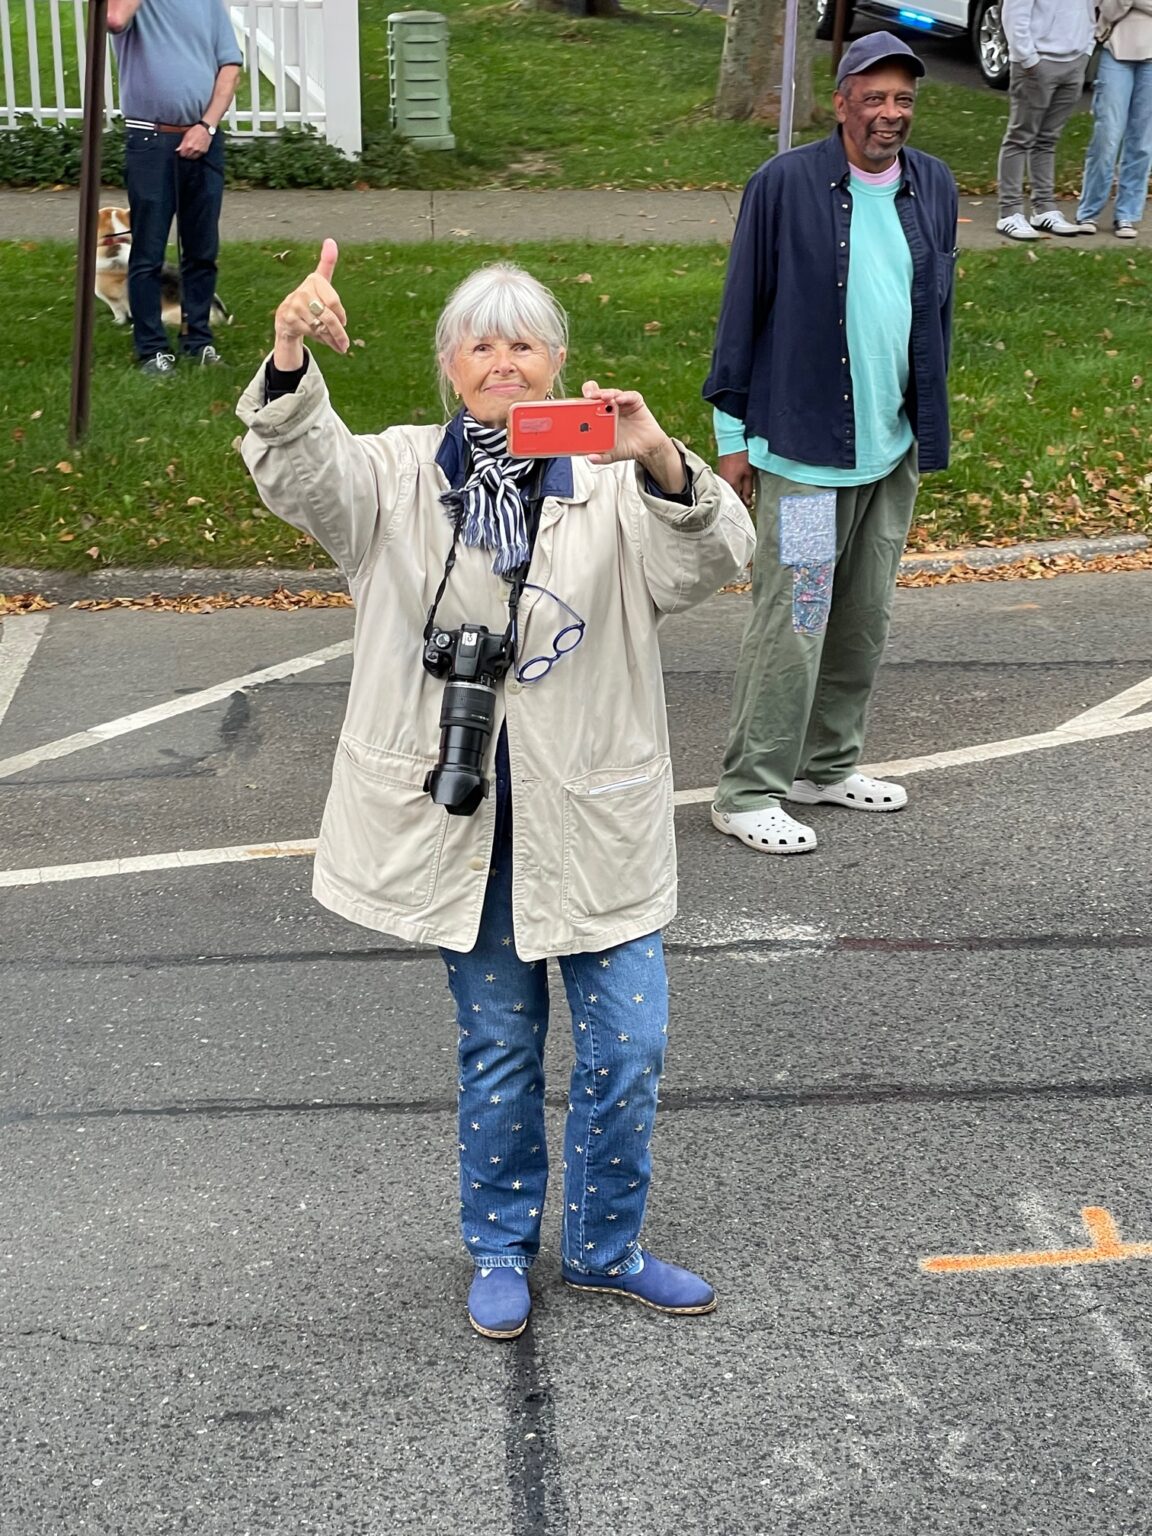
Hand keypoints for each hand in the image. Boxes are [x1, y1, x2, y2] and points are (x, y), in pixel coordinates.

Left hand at [176, 123, 210, 158]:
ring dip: (190, 155)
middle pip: (187, 157)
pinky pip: (198, 156)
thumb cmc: (195, 131)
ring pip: (192, 158)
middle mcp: (194, 149)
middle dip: (185, 154)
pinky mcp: (204, 152)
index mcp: (188, 145)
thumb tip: (177, 150)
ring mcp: (200, 151)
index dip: (181, 153)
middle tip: (185, 151)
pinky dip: (195, 155)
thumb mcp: (186, 135)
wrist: (205, 130)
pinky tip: (194, 151)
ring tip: (190, 151)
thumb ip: (182, 144)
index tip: (181, 151)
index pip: (182, 154)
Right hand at [273, 238, 349, 367]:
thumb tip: (331, 240)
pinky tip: (321, 339)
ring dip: (331, 339)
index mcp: (314, 280)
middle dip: (339, 333)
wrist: (286, 316)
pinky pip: (312, 333)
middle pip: (328, 317)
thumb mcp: (319, 281)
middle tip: (346, 344)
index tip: (343, 321)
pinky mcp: (290, 320)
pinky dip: (320, 339)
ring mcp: (295, 306)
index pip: (334, 301)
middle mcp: (303, 291)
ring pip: (321, 327)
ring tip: (338, 345)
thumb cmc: (309, 298)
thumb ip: (327, 262)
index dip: (341, 314)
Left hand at [579, 380, 686, 493]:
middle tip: (589, 397)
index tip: (575, 404)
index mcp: (599, 416)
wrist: (645, 449)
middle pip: (598, 394)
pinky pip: (630, 396)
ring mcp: (622, 403)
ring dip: (607, 393)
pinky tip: (620, 400)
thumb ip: (601, 456)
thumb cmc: (625, 447)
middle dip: (592, 392)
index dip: (581, 401)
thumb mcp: (611, 454)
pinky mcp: (635, 401)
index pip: (587, 404)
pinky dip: (624, 396)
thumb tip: (590, 458)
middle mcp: (609, 406)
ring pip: (612, 393)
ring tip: (604, 397)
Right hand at [717, 450, 753, 505]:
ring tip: (743, 488)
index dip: (744, 504)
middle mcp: (723, 485)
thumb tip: (748, 502)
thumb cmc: (741, 457)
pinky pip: (726, 485)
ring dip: (736, 491)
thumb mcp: (748, 474)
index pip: (737, 502)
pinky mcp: (720, 475)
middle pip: (732, 497)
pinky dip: (732, 485)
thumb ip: (748, 490)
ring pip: (729, 491)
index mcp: (731, 486)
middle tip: (748, 497)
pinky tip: (737, 481)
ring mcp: (720, 480)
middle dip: (740, 498)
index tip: (750, 503)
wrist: (731, 443)